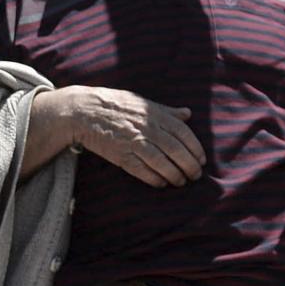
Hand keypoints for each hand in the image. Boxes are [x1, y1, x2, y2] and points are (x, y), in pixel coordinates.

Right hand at [42, 86, 203, 186]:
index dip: (195, 148)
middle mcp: (146, 128)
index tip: (201, 159)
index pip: (183, 133)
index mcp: (154, 114)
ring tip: (180, 182)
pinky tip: (162, 183)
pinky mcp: (120, 155)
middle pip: (176, 151)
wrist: (83, 111)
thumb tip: (187, 113)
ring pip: (162, 163)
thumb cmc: (114, 104)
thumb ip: (166, 110)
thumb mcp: (141, 101)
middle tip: (195, 175)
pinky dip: (155, 179)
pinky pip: (142, 171)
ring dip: (174, 175)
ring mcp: (133, 142)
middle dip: (189, 166)